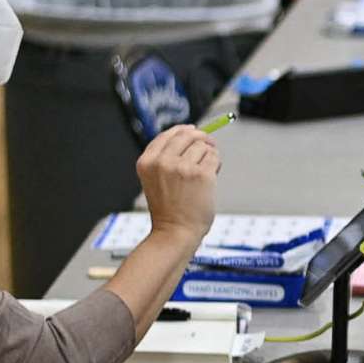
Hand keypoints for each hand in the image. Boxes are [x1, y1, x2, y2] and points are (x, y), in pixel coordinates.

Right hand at [136, 124, 220, 240]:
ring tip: (205, 172)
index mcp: (147, 162)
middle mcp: (162, 162)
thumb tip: (192, 134)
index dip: (182, 130)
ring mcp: (182, 167)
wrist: (175, 232)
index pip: (167, 135)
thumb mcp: (155, 179)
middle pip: (187, 135)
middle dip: (201, 137)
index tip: (193, 130)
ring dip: (209, 154)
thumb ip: (166, 158)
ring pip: (203, 146)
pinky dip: (216, 164)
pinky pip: (214, 157)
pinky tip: (211, 176)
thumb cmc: (168, 209)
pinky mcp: (201, 174)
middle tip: (209, 144)